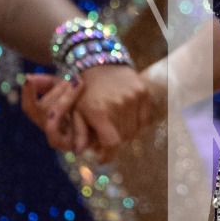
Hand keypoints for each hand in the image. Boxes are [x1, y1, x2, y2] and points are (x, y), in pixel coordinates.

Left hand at [21, 62, 154, 160]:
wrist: (98, 62)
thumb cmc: (83, 91)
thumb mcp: (75, 111)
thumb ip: (79, 133)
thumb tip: (80, 152)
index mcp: (99, 111)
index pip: (112, 143)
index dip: (108, 154)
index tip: (102, 158)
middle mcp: (119, 104)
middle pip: (124, 138)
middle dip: (114, 142)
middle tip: (106, 139)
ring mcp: (133, 97)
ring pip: (134, 130)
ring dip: (125, 133)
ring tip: (115, 127)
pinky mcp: (143, 92)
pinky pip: (144, 119)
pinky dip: (137, 124)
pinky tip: (125, 119)